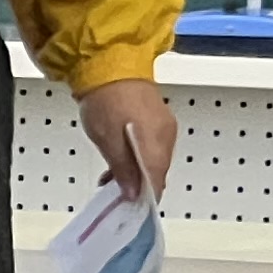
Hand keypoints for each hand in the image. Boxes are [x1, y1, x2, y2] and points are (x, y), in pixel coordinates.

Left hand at [81, 79, 175, 201]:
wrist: (109, 64)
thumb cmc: (106, 101)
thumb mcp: (107, 141)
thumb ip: (122, 169)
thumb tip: (132, 192)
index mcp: (156, 143)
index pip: (157, 181)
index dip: (144, 198)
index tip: (129, 208)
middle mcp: (167, 136)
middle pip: (157, 171)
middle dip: (138, 185)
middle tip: (114, 193)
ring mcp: (164, 126)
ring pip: (154, 159)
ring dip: (136, 171)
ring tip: (110, 176)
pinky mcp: (157, 118)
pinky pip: (152, 146)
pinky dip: (138, 157)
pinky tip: (119, 158)